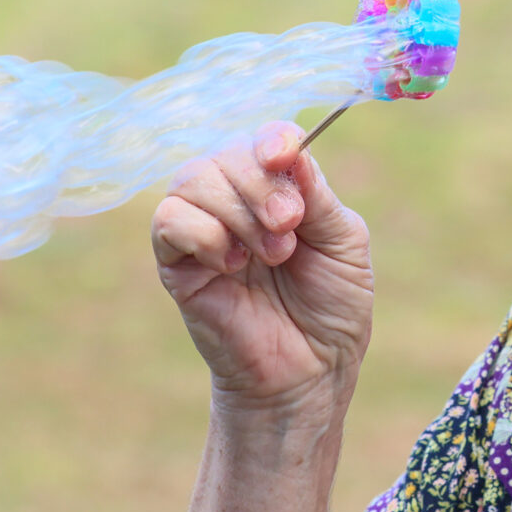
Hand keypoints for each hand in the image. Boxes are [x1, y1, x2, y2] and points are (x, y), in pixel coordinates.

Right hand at [151, 123, 373, 417]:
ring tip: (273, 254)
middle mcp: (237, 200)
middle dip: (261, 185)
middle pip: (227, 152)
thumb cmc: (332, 308)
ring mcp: (203, 228)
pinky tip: (232, 265)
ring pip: (193, 178)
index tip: (284, 156)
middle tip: (290, 228)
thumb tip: (288, 148)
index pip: (264, 138)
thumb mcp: (343, 243)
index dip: (272, 139)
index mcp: (279, 187)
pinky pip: (168, 220)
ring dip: (237, 211)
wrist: (311, 373)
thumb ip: (316, 195)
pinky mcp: (176, 263)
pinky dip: (203, 233)